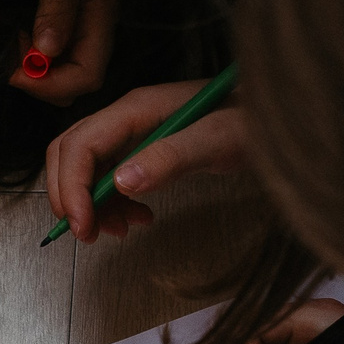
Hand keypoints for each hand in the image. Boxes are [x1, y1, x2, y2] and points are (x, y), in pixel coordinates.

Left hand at [12, 0, 117, 104]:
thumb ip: (56, 7)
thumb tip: (47, 51)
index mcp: (100, 16)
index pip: (88, 75)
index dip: (53, 85)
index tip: (17, 74)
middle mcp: (90, 29)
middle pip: (73, 82)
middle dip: (40, 81)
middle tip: (10, 56)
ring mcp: (75, 28)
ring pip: (58, 72)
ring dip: (30, 69)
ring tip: (10, 41)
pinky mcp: (57, 22)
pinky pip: (45, 55)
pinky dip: (25, 55)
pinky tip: (12, 35)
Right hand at [42, 80, 250, 242]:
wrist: (272, 115)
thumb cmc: (251, 120)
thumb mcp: (218, 140)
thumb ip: (173, 157)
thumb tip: (124, 181)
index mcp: (137, 109)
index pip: (80, 145)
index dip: (72, 188)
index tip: (83, 227)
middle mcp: (128, 116)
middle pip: (71, 153)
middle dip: (72, 197)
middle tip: (90, 234)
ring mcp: (134, 131)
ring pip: (87, 168)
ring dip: (93, 204)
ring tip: (122, 229)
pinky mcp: (144, 147)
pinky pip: (110, 175)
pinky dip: (113, 202)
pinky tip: (139, 217)